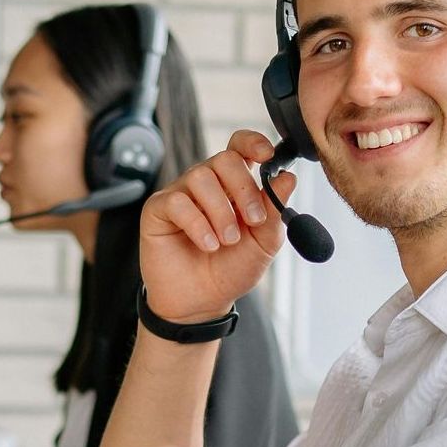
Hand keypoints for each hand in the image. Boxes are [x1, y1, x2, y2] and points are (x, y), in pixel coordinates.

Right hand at [138, 131, 297, 323]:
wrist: (202, 303)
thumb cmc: (231, 270)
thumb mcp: (263, 243)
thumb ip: (274, 210)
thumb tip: (288, 177)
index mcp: (234, 185)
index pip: (240, 146)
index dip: (253, 143)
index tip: (267, 155)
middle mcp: (207, 183)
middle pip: (225, 159)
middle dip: (244, 189)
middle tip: (253, 221)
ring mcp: (181, 193)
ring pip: (201, 177)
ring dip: (221, 212)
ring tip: (226, 241)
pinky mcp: (158, 209)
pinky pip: (177, 201)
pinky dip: (198, 224)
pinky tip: (208, 245)